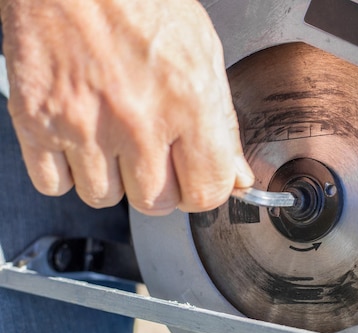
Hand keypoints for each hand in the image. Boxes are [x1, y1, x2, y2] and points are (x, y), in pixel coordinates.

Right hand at [0, 0, 253, 214]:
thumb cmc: (141, 1)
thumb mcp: (203, 54)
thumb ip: (222, 124)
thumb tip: (237, 177)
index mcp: (189, 103)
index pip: (206, 192)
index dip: (204, 190)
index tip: (197, 180)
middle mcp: (137, 121)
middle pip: (156, 204)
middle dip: (160, 187)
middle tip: (153, 153)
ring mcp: (83, 125)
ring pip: (105, 198)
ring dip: (112, 179)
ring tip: (113, 136)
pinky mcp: (36, 122)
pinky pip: (55, 184)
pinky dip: (67, 170)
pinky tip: (79, 139)